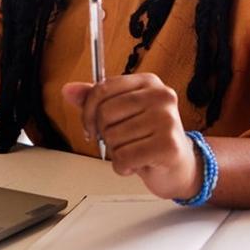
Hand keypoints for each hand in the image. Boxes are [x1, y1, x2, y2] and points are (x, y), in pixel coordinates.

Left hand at [61, 75, 197, 200]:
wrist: (181, 167)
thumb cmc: (151, 139)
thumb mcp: (123, 114)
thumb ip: (96, 101)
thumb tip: (69, 90)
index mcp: (148, 82)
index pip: (103, 88)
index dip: (88, 111)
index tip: (91, 126)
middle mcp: (161, 96)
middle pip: (105, 114)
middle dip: (105, 135)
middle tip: (121, 142)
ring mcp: (167, 120)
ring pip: (113, 138)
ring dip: (116, 153)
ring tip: (134, 152)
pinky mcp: (168, 146)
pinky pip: (124, 158)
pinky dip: (123, 167)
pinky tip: (137, 164)